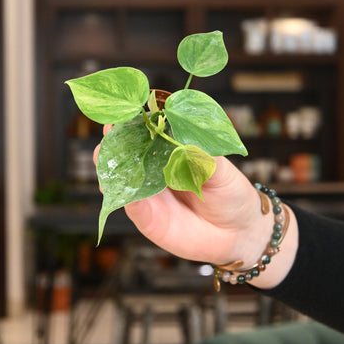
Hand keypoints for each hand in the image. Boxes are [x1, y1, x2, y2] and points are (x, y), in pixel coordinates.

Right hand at [94, 129, 297, 288]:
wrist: (238, 233)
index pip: (146, 132)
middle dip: (114, 140)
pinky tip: (118, 184)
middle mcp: (154, 170)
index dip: (133, 122)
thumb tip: (184, 139)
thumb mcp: (221, 169)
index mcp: (171, 152)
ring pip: (120, 177)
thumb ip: (202, 154)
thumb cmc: (230, 194)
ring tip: (105, 154)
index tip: (126, 111)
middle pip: (125, 152)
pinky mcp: (146, 217)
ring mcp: (147, 194)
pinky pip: (129, 204)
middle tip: (110, 130)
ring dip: (109, 165)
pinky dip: (121, 194)